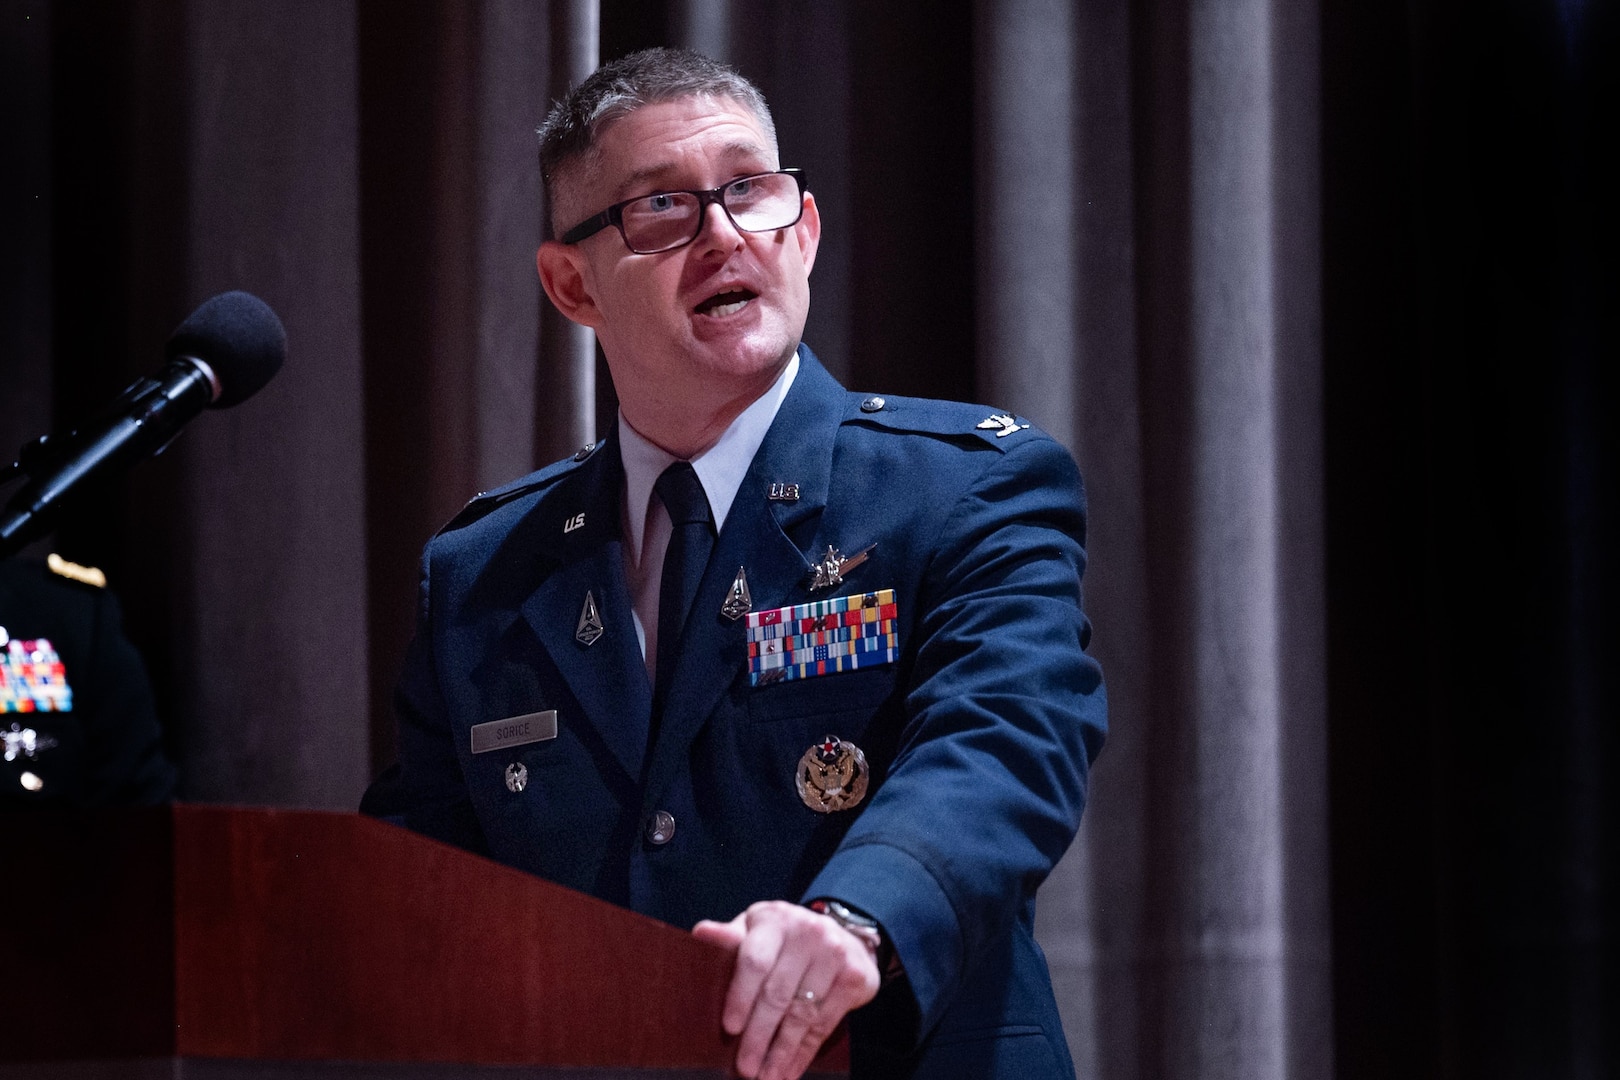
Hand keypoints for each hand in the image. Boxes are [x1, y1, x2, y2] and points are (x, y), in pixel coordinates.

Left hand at [693, 900, 880, 1079]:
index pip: (755, 961)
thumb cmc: (785, 940)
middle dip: (759, 1036)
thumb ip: (730, 938)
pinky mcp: (855, 977)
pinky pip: (825, 1023)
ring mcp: (835, 953)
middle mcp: (808, 932)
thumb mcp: (757, 931)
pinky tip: (791, 1069)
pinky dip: (806, 1051)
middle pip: (778, 993)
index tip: (730, 1028)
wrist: (843, 934)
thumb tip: (699, 934)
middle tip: (745, 1069)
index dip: (741, 997)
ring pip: (802, 1013)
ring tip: (767, 1077)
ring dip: (782, 1051)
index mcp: (775, 920)